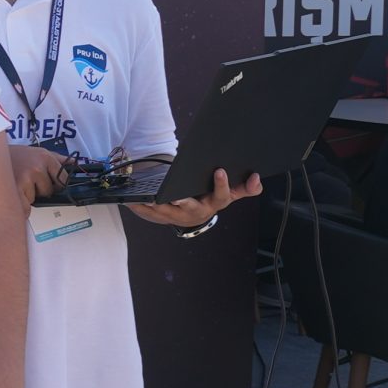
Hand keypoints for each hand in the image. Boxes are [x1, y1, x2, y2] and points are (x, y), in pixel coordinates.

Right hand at [10, 147, 68, 208]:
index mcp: (45, 157)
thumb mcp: (36, 152)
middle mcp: (37, 167)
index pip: (62, 179)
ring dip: (26, 197)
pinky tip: (12, 196)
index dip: (55, 185)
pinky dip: (20, 208)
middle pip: (49, 191)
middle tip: (25, 181)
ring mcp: (26, 178)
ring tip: (15, 184)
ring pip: (35, 199)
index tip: (45, 184)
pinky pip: (25, 208)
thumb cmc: (13, 156)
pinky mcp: (15, 190)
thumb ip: (57, 159)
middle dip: (39, 190)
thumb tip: (74, 163)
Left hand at [128, 168, 260, 228]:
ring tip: (150, 197)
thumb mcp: (229, 193)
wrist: (191, 215)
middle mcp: (197, 212)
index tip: (220, 170)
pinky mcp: (160, 216)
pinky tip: (130, 199)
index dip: (223, 185)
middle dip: (184, 202)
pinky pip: (147, 212)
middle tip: (177, 195)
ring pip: (166, 212)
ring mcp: (178, 216)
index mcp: (215, 203)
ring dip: (157, 205)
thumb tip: (257, 177)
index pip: (223, 196)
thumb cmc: (210, 197)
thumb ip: (245, 187)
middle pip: (192, 207)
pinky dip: (139, 206)